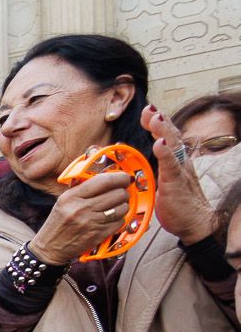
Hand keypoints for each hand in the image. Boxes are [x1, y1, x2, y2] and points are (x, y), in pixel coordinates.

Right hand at [31, 170, 134, 266]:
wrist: (49, 248)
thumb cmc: (58, 223)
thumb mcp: (63, 201)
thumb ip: (83, 188)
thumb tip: (108, 177)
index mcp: (71, 197)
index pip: (104, 181)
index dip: (119, 178)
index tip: (124, 178)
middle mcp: (81, 209)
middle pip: (117, 194)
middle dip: (123, 192)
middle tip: (120, 194)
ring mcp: (90, 223)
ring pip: (122, 208)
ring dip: (122, 206)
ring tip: (115, 207)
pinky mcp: (98, 235)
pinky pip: (120, 222)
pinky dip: (119, 220)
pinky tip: (111, 219)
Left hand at [142, 104, 219, 245]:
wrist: (194, 223)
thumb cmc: (177, 206)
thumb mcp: (162, 185)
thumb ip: (154, 174)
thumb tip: (137, 169)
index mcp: (175, 162)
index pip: (168, 138)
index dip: (158, 124)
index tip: (148, 112)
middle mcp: (180, 163)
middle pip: (171, 136)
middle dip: (159, 121)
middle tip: (149, 108)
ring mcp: (179, 171)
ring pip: (172, 146)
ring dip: (163, 130)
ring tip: (155, 117)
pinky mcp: (176, 183)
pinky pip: (171, 165)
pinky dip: (165, 153)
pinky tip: (159, 143)